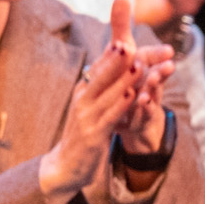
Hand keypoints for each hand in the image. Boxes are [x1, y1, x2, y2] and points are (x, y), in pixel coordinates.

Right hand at [41, 0, 165, 197]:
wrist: (66, 165)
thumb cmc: (83, 133)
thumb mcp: (90, 106)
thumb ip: (101, 86)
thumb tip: (113, 62)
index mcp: (83, 92)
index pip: (98, 68)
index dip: (113, 54)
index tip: (125, 38)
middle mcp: (82, 100)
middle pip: (101, 77)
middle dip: (116, 61)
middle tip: (128, 43)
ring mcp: (86, 117)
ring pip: (108, 94)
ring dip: (123, 79)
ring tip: (137, 65)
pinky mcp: (93, 134)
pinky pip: (110, 116)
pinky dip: (121, 104)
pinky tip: (131, 95)